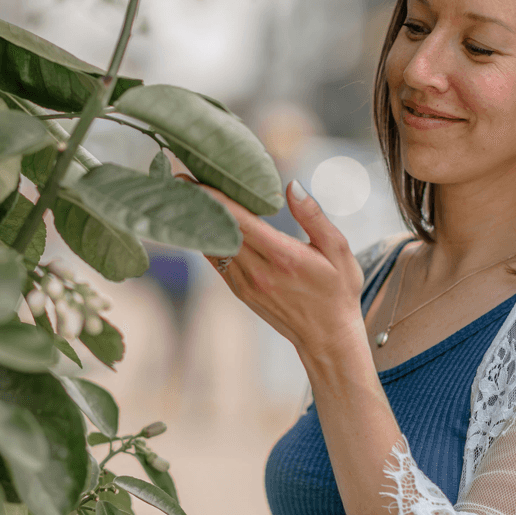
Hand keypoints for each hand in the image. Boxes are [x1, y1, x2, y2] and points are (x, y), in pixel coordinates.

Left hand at [173, 174, 364, 360]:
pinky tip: (200, 221)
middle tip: (177, 177)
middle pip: (219, 230)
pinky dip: (207, 239)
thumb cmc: (338, 291)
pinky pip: (217, 260)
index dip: (213, 198)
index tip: (192, 178)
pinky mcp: (241, 291)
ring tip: (184, 194)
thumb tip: (293, 186)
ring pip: (213, 246)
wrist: (328, 338)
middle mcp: (259, 271)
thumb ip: (314, 217)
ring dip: (198, 220)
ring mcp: (246, 283)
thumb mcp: (338, 251)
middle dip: (198, 203)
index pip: (239, 221)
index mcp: (282, 257)